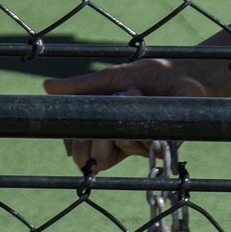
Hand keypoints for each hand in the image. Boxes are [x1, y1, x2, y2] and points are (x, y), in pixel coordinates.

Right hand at [43, 60, 213, 173]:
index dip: (73, 147)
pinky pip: (136, 144)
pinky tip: (143, 105)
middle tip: (96, 128)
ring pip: (114, 149)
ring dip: (116, 124)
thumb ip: (80, 86)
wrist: (185, 76)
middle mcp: (121, 139)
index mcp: (105, 125)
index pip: (80, 146)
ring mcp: (139, 144)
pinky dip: (136, 124)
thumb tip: (46, 87)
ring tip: (131, 95)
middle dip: (89, 144)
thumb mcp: (110, 78)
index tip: (70, 145)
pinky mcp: (157, 146)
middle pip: (94, 156)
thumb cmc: (149, 75)